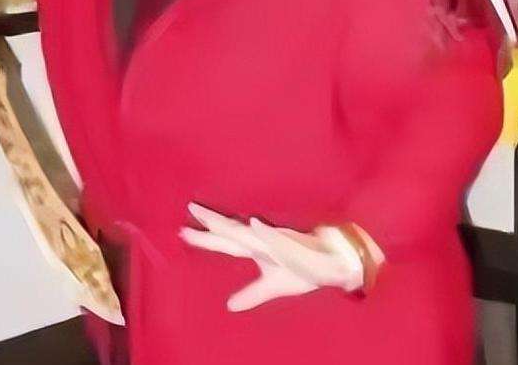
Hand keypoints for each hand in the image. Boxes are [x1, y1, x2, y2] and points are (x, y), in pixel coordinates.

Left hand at [180, 203, 362, 311]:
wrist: (335, 264)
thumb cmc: (305, 269)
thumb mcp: (274, 286)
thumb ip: (251, 293)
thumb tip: (229, 306)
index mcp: (258, 248)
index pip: (226, 242)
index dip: (205, 238)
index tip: (182, 231)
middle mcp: (264, 240)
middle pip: (231, 232)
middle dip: (210, 224)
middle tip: (188, 211)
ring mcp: (278, 241)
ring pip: (249, 232)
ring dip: (231, 226)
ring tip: (210, 217)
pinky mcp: (294, 245)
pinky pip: (276, 238)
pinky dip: (264, 232)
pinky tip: (253, 224)